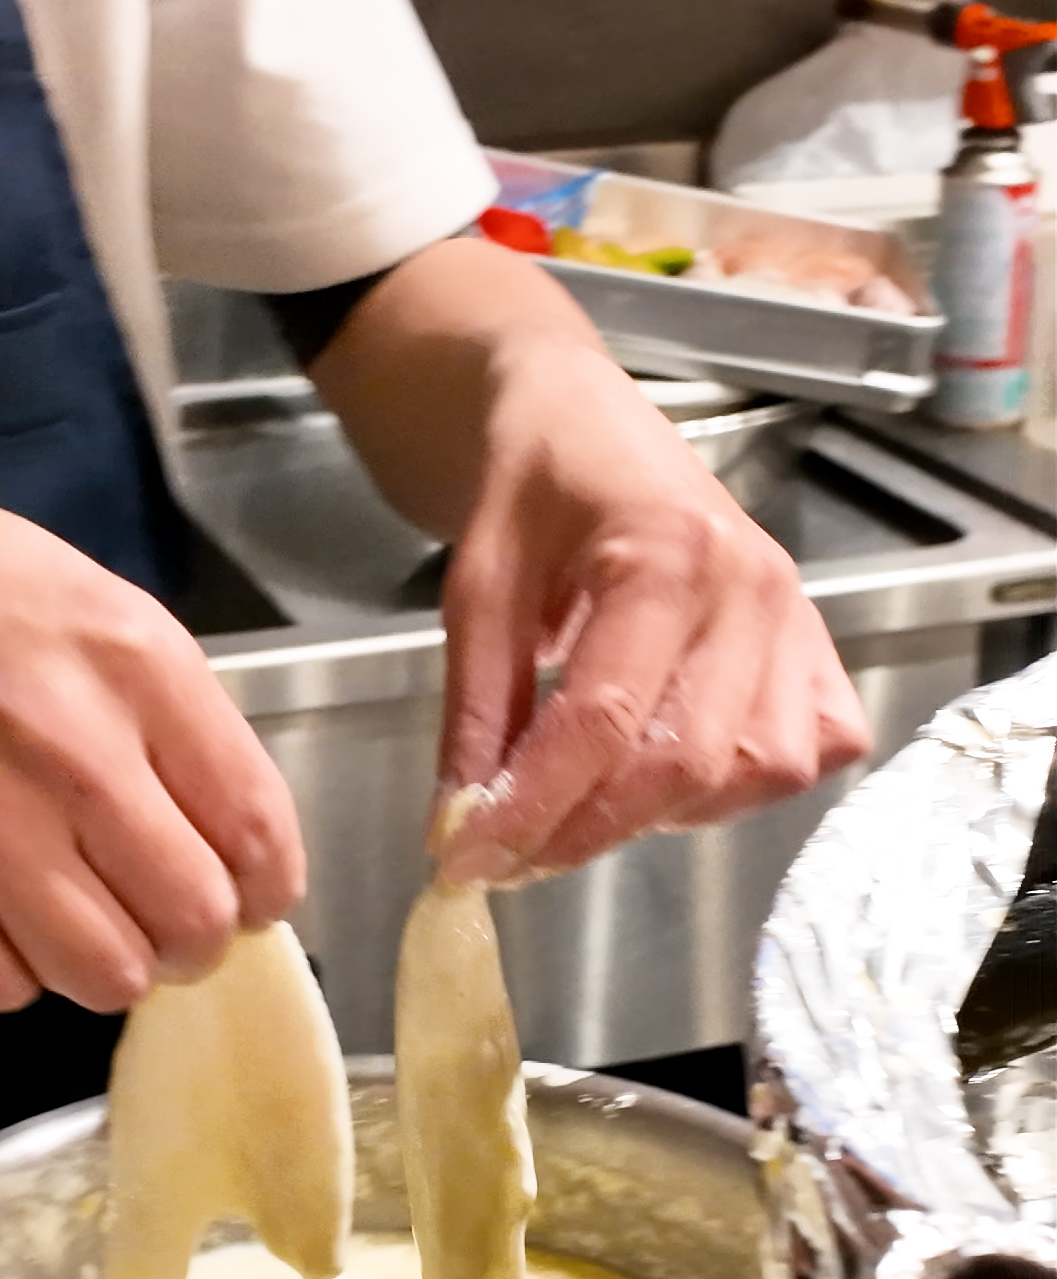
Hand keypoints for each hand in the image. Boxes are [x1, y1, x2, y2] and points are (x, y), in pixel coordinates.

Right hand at [0, 506, 304, 1010]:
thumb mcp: (107, 622)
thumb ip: (180, 731)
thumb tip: (237, 854)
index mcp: (138, 672)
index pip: (255, 829)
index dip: (267, 889)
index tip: (252, 897)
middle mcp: (71, 749)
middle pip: (193, 918)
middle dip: (193, 937)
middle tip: (164, 916)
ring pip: (105, 971)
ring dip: (108, 962)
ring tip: (85, 921)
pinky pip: (2, 983)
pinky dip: (15, 969)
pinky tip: (7, 915)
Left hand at [433, 339, 869, 882]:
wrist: (577, 417)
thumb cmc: (530, 484)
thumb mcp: (476, 588)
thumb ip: (478, 712)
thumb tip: (463, 828)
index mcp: (665, 552)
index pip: (604, 722)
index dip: (533, 808)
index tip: (469, 861)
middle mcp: (751, 588)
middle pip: (686, 763)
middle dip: (590, 831)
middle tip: (513, 856)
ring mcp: (796, 617)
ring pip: (759, 770)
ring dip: (668, 811)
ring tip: (589, 799)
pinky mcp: (815, 644)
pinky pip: (811, 750)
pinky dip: (746, 785)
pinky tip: (675, 772)